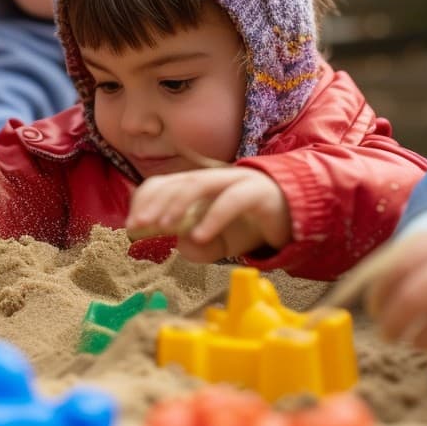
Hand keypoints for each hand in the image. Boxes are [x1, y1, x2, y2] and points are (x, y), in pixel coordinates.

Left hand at [126, 167, 290, 263]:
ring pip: (199, 185)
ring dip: (176, 206)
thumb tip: (183, 245)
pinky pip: (231, 201)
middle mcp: (214, 178)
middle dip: (153, 204)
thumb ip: (199, 246)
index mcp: (198, 186)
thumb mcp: (219, 242)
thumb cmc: (251, 226)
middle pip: (176, 182)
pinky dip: (213, 218)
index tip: (131, 226)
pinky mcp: (256, 192)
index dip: (143, 201)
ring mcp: (236, 181)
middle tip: (139, 226)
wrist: (295, 219)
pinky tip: (200, 236)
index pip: (162, 184)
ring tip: (162, 228)